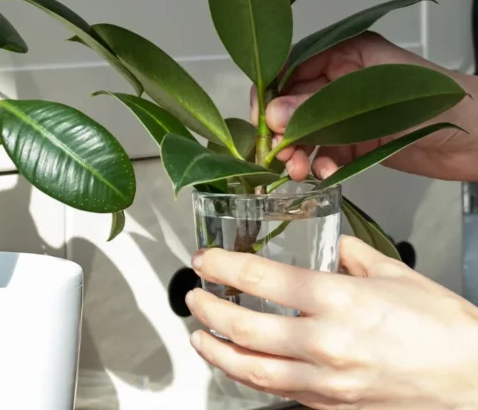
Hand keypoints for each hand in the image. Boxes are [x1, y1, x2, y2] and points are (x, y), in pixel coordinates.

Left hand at [186, 236, 477, 408]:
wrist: (477, 384)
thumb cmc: (445, 330)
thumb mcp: (396, 274)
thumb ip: (353, 255)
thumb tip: (333, 248)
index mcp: (338, 300)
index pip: (258, 278)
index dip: (221, 266)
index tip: (205, 259)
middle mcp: (324, 343)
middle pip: (242, 328)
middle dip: (207, 310)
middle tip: (193, 295)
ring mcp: (326, 383)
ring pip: (251, 370)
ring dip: (217, 351)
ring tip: (201, 336)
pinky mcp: (332, 408)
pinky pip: (279, 393)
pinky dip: (252, 377)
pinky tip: (243, 365)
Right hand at [250, 33, 477, 181]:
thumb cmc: (440, 101)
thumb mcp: (373, 99)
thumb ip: (321, 107)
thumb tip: (275, 116)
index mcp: (343, 53)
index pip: (290, 67)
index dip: (271, 92)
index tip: (263, 118)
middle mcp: (340, 81)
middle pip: (292, 103)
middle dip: (282, 129)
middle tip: (279, 151)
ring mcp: (347, 113)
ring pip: (304, 131)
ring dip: (297, 151)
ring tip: (298, 169)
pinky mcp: (355, 141)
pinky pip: (325, 152)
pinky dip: (320, 165)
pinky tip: (326, 173)